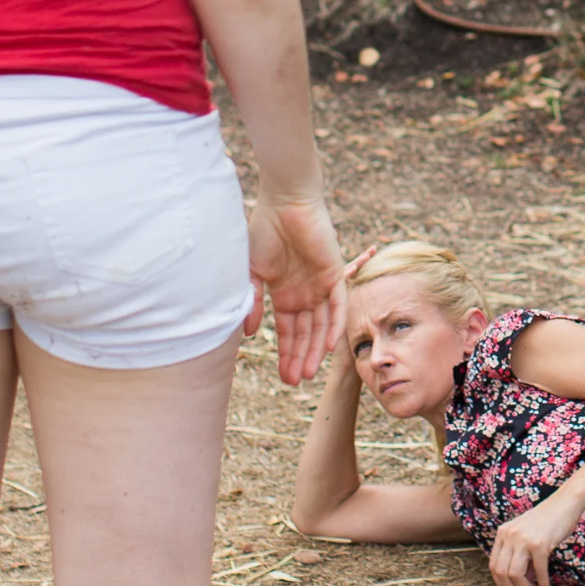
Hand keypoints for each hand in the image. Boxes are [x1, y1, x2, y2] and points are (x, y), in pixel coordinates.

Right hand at [245, 193, 346, 385]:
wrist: (284, 201)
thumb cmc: (265, 230)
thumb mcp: (252, 272)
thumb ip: (250, 301)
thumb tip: (247, 333)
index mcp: (285, 293)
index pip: (288, 331)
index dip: (286, 353)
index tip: (282, 377)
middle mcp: (305, 293)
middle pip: (306, 333)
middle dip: (300, 358)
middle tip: (294, 383)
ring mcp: (321, 284)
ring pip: (322, 325)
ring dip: (315, 349)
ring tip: (308, 373)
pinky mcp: (334, 273)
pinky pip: (337, 305)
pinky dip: (333, 325)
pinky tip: (326, 347)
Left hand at [489, 499, 573, 585]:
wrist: (565, 502)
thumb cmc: (547, 519)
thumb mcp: (525, 533)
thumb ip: (519, 553)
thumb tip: (521, 581)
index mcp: (503, 532)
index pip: (493, 565)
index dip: (501, 583)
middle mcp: (509, 536)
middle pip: (501, 573)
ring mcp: (523, 540)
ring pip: (514, 575)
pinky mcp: (540, 544)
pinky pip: (539, 572)